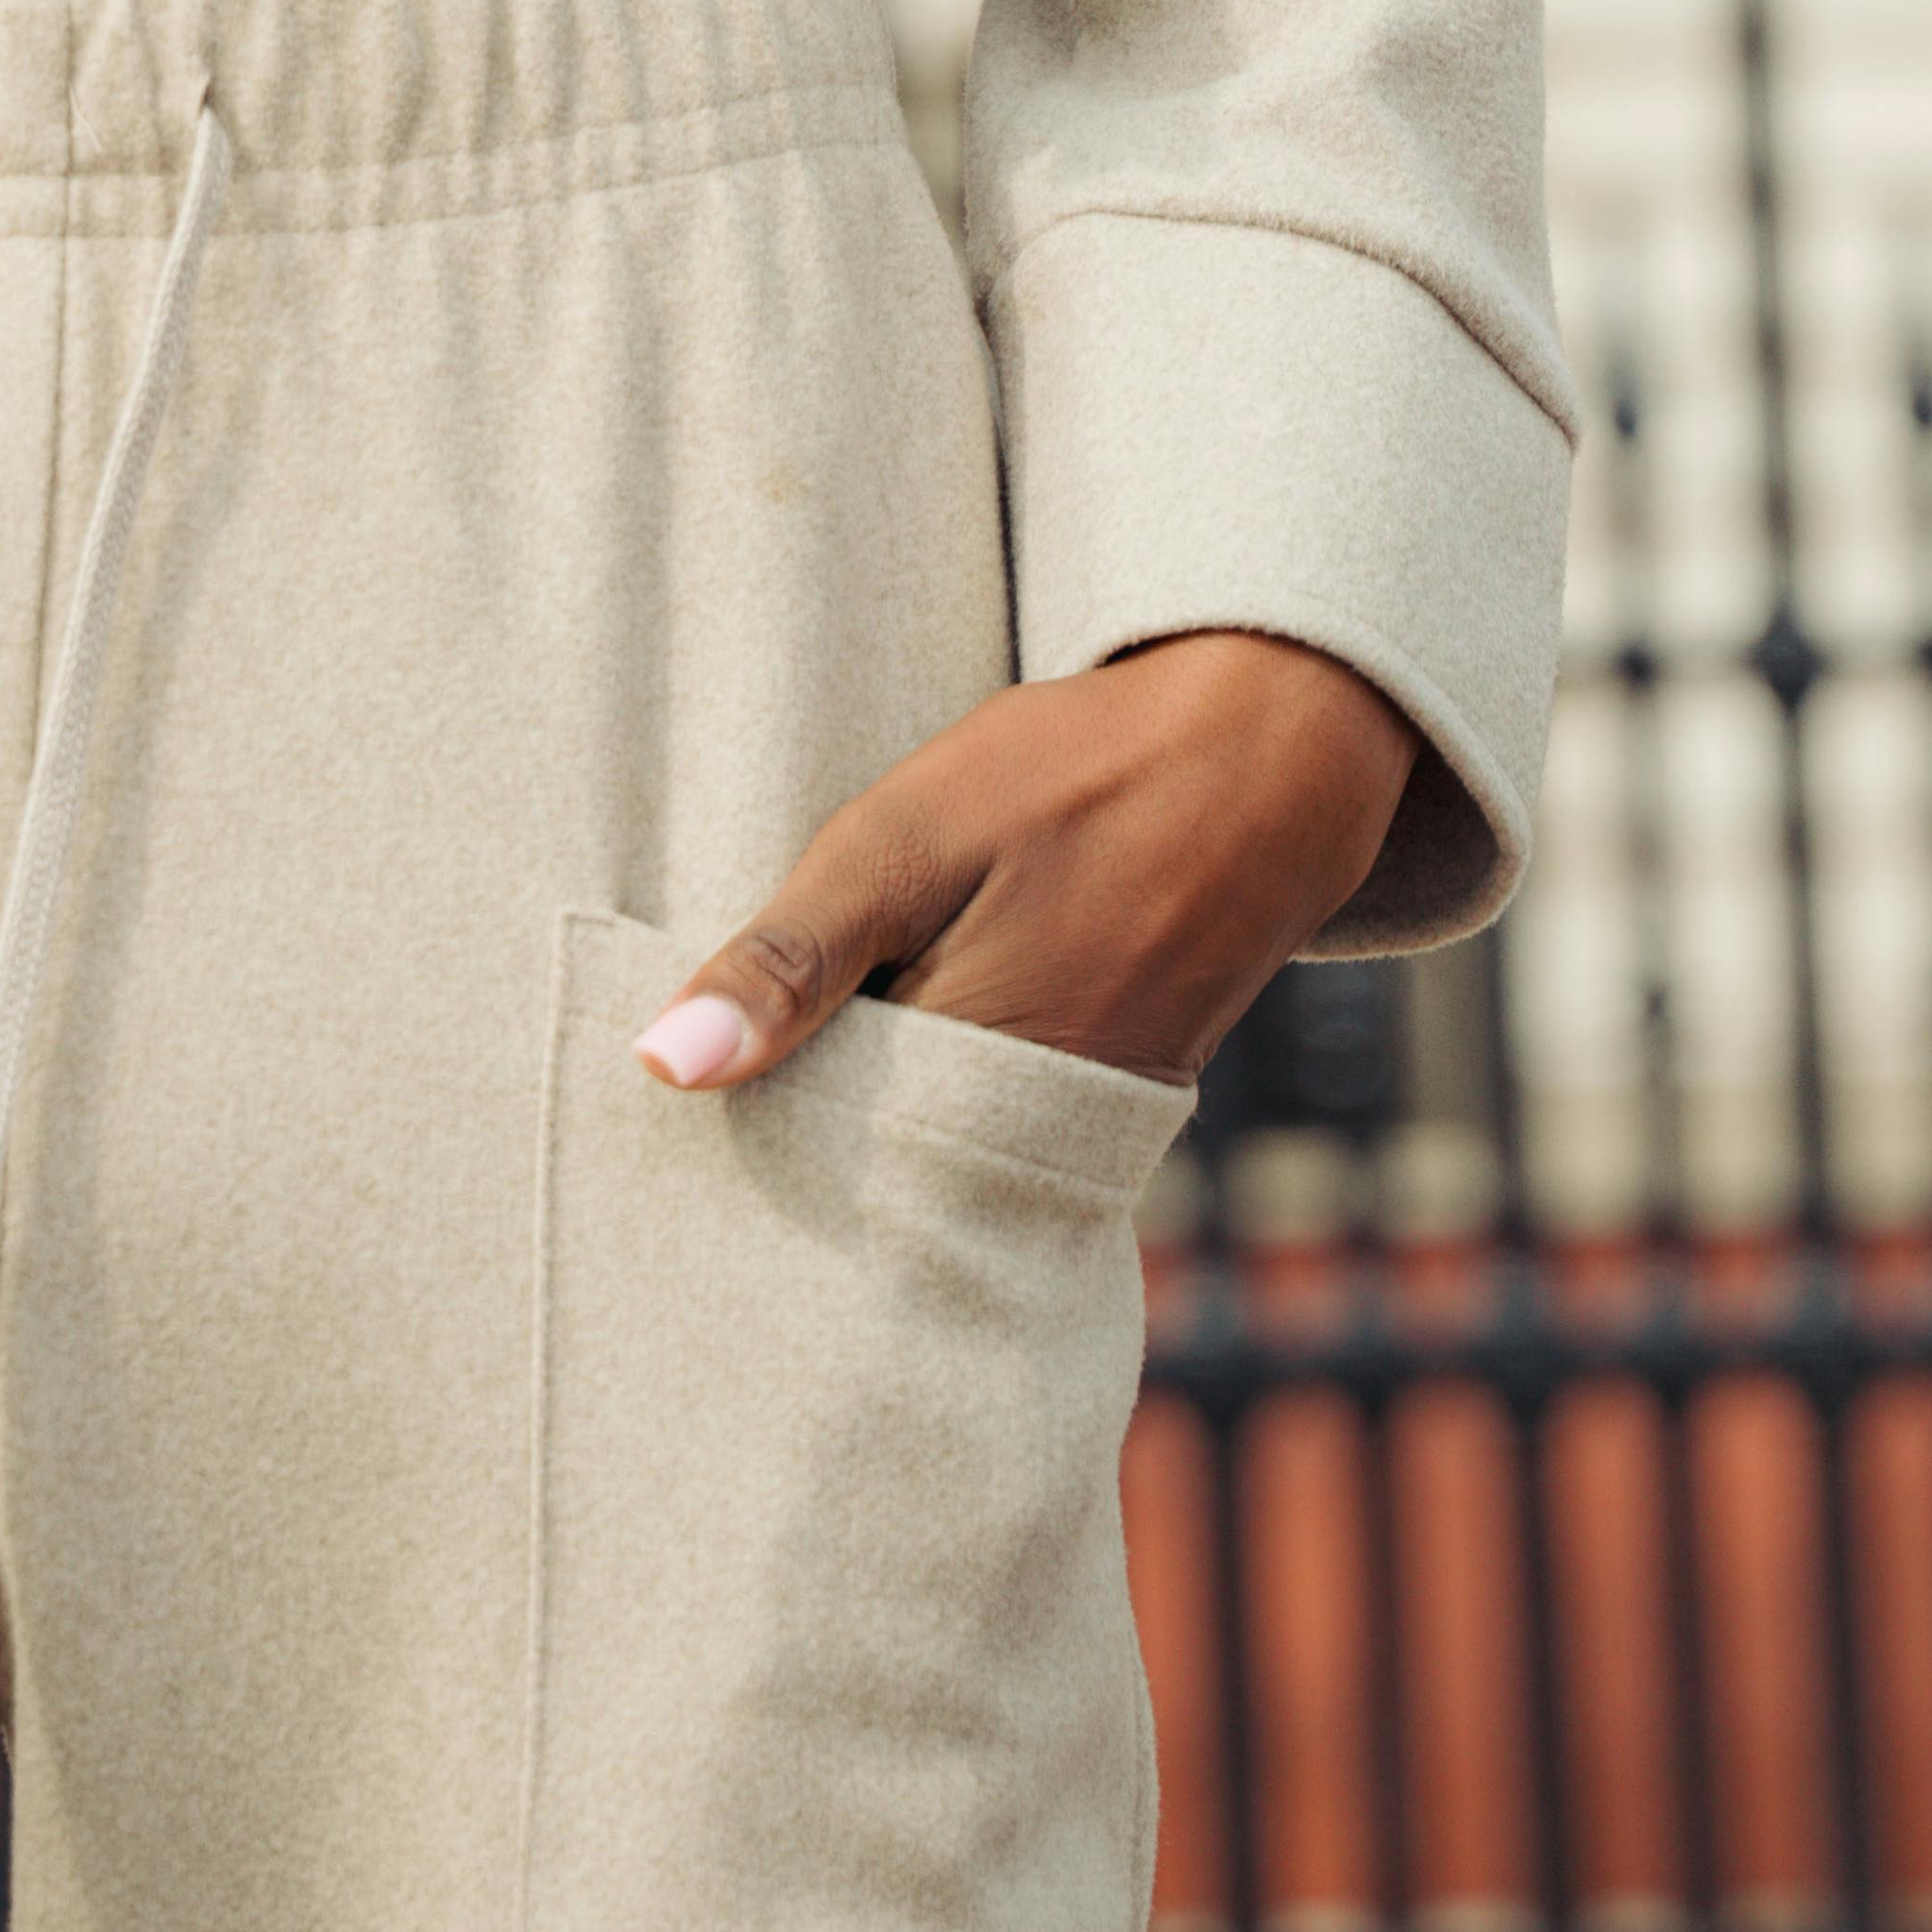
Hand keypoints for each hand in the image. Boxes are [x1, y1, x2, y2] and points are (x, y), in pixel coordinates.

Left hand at [635, 633, 1415, 1102]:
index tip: (676, 1122)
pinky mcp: (1122, 1092)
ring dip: (875, 1113)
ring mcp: (1089, 1120)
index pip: (813, 1165)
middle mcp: (1033, 1134)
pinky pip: (1005, 1128)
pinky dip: (949, 1092)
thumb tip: (660, 1068)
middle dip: (803, 1147)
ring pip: (940, 1153)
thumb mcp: (903, 839)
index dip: (745, 1137)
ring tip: (807, 1061)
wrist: (1270, 752)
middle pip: (877, 1179)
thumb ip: (790, 958)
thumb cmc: (1075, 776)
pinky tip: (907, 1031)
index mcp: (966, 1079)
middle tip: (719, 1103)